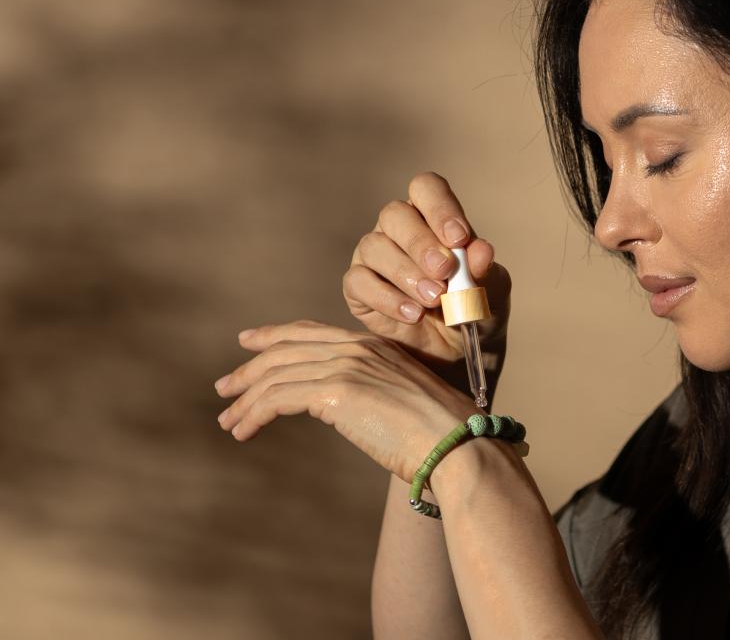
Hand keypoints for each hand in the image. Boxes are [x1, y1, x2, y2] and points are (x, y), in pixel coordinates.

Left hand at [213, 319, 478, 482]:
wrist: (459, 444)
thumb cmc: (441, 435)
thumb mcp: (402, 402)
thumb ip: (371, 395)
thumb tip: (344, 409)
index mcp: (374, 345)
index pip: (311, 332)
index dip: (275, 335)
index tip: (248, 343)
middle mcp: (357, 348)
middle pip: (286, 349)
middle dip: (249, 369)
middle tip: (224, 387)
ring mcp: (347, 366)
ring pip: (276, 375)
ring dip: (245, 399)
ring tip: (228, 421)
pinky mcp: (337, 391)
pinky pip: (277, 398)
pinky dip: (253, 413)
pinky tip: (243, 431)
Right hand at [342, 172, 510, 395]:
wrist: (456, 353)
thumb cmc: (473, 309)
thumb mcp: (491, 291)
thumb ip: (486, 269)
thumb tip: (482, 250)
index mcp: (431, 216)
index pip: (426, 188)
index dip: (440, 208)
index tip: (459, 238)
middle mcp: (397, 229)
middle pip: (394, 214)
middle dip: (421, 243)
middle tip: (445, 272)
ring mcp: (373, 256)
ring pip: (375, 247)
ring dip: (407, 274)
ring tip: (434, 300)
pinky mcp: (358, 287)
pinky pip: (359, 282)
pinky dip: (388, 299)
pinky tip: (413, 315)